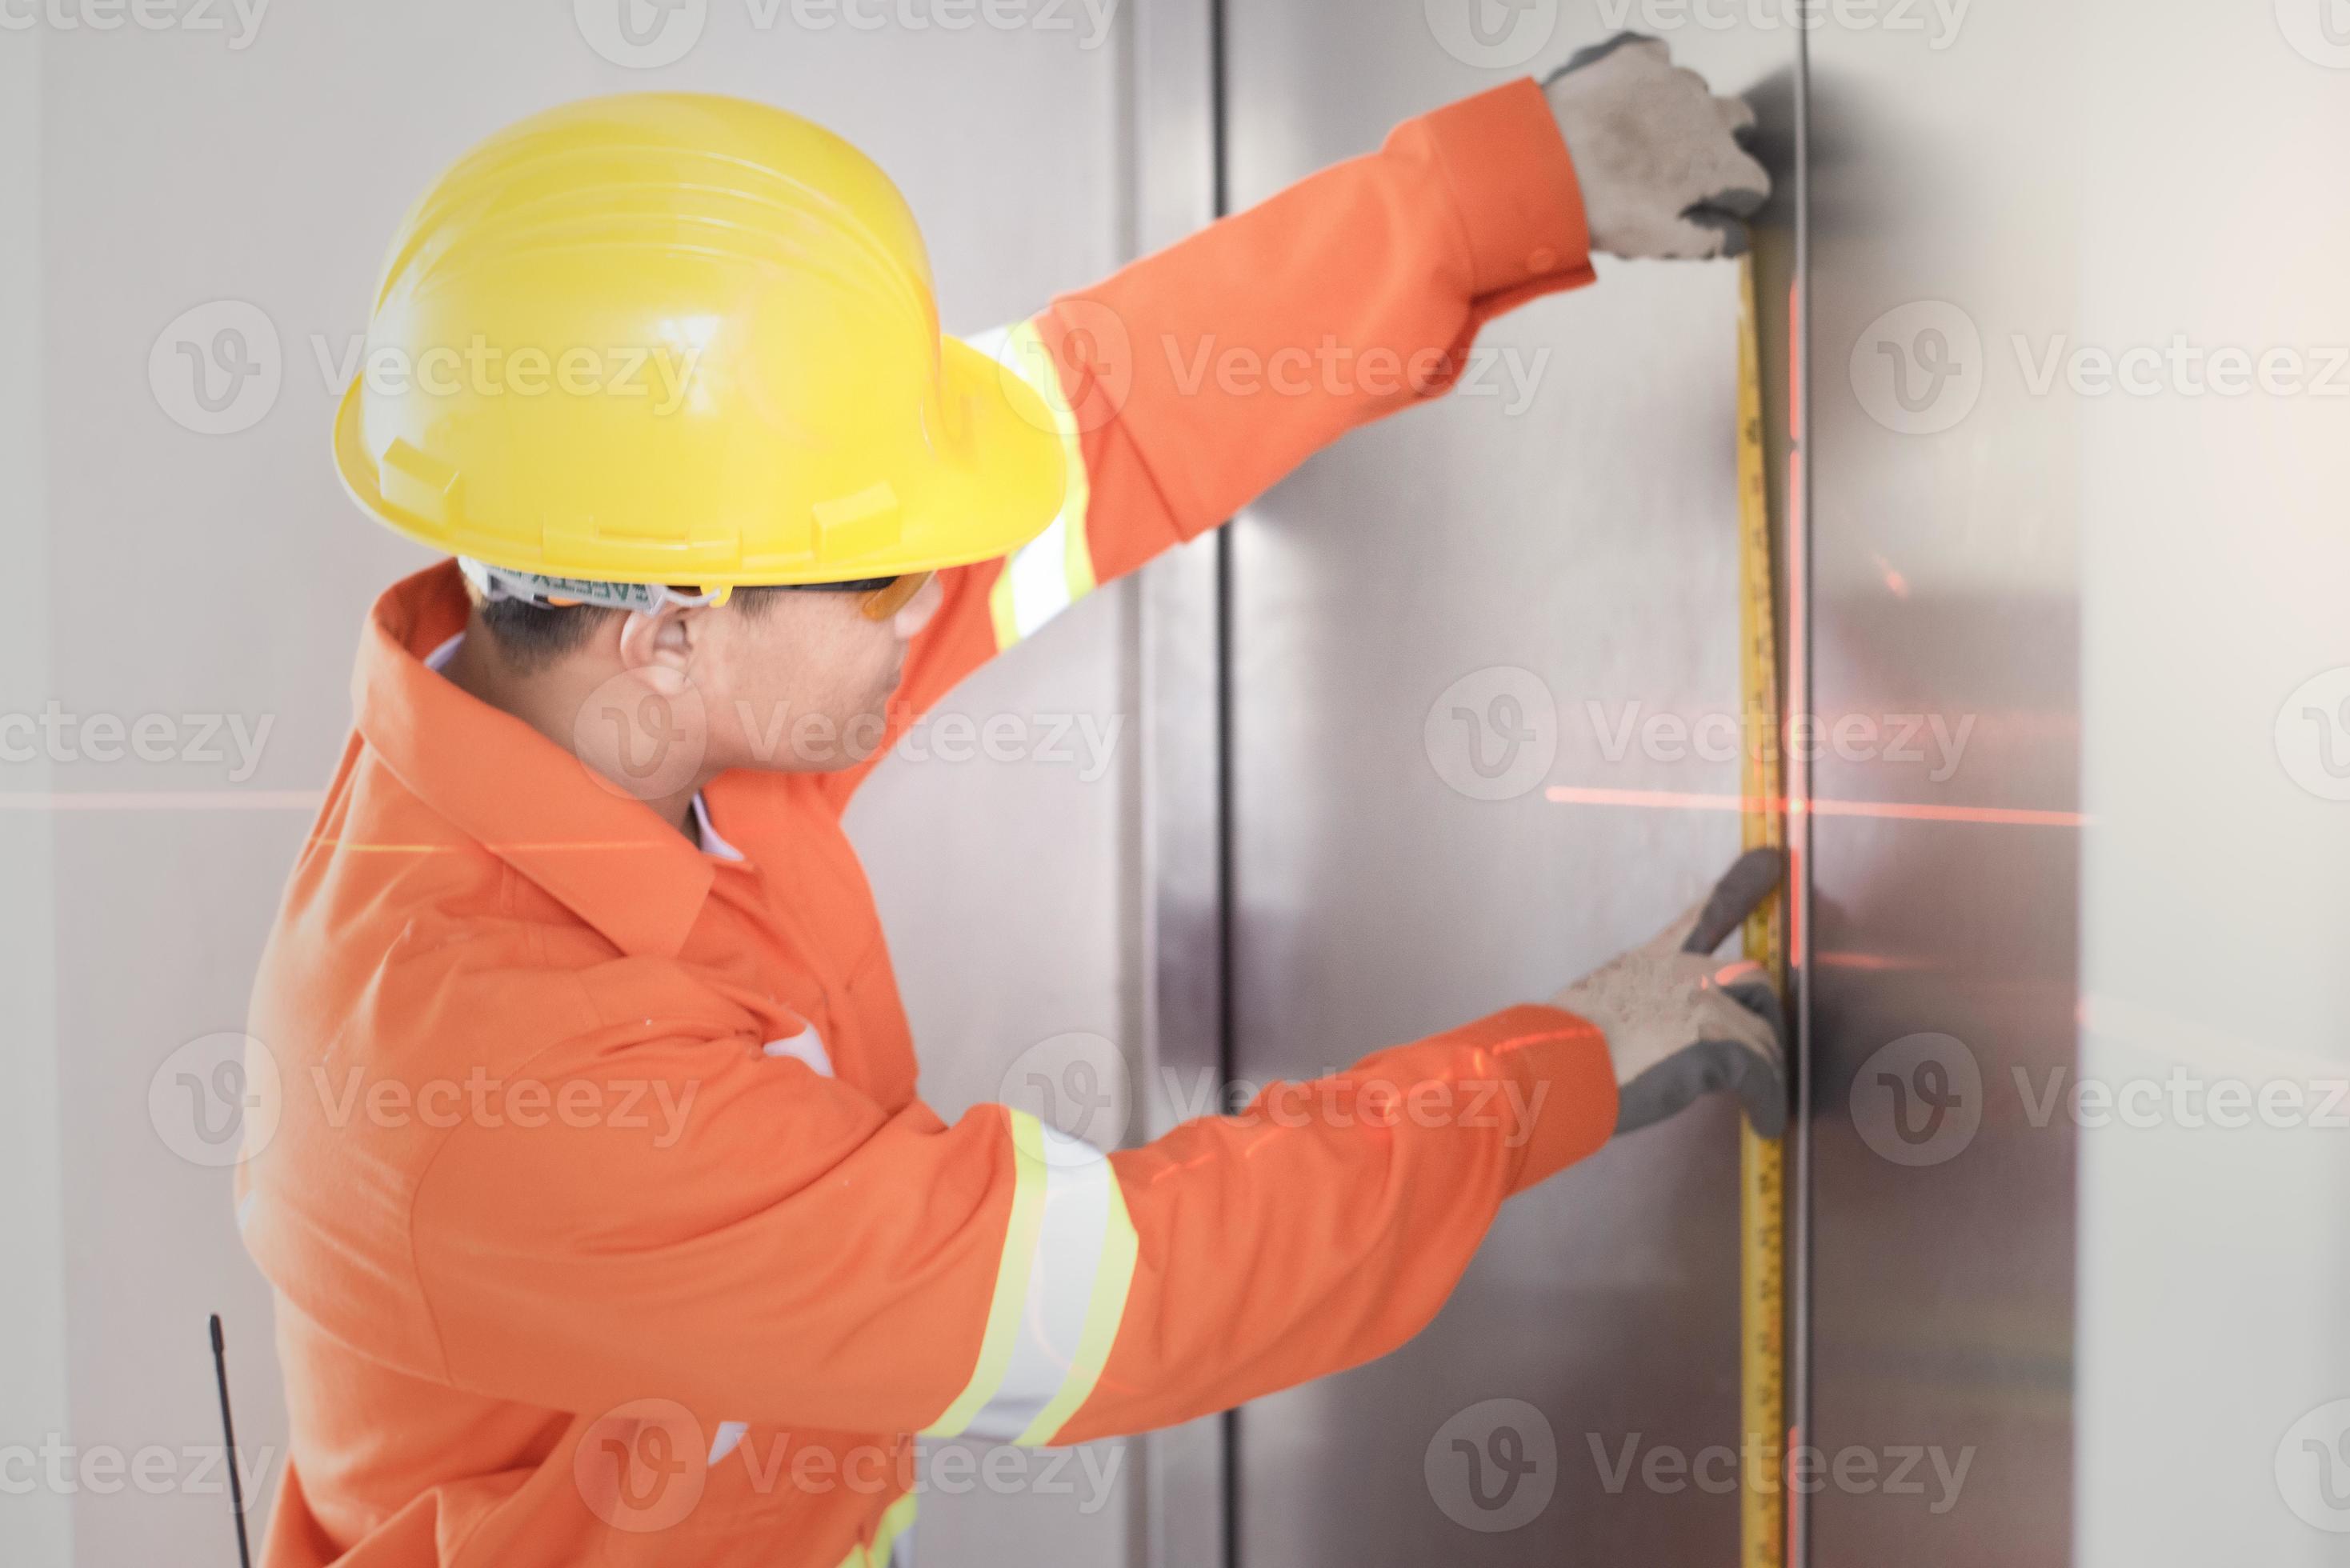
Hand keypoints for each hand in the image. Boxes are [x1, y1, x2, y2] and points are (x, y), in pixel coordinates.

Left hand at [1542, 34, 1770, 260]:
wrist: (1542, 163)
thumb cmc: (1598, 207)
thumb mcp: (1659, 240)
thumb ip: (1709, 239)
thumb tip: (1737, 239)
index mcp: (1719, 166)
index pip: (1753, 182)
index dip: (1736, 198)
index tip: (1716, 206)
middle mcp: (1708, 116)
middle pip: (1739, 122)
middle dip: (1722, 142)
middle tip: (1684, 164)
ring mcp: (1673, 83)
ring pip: (1697, 91)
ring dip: (1683, 111)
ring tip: (1643, 136)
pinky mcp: (1638, 60)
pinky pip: (1660, 58)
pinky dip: (1651, 78)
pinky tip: (1626, 100)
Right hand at [1549, 848, 1787, 1136]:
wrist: (1548, 1065)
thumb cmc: (1557, 1049)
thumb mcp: (1593, 1007)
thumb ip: (1629, 1011)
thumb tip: (1642, 1041)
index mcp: (1651, 961)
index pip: (1703, 915)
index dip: (1740, 886)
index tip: (1770, 860)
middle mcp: (1682, 970)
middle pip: (1752, 982)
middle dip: (1764, 1021)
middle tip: (1764, 1063)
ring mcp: (1701, 1002)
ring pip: (1762, 1034)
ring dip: (1767, 1075)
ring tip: (1761, 1108)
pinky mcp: (1714, 1042)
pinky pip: (1762, 1074)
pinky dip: (1768, 1102)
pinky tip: (1764, 1122)